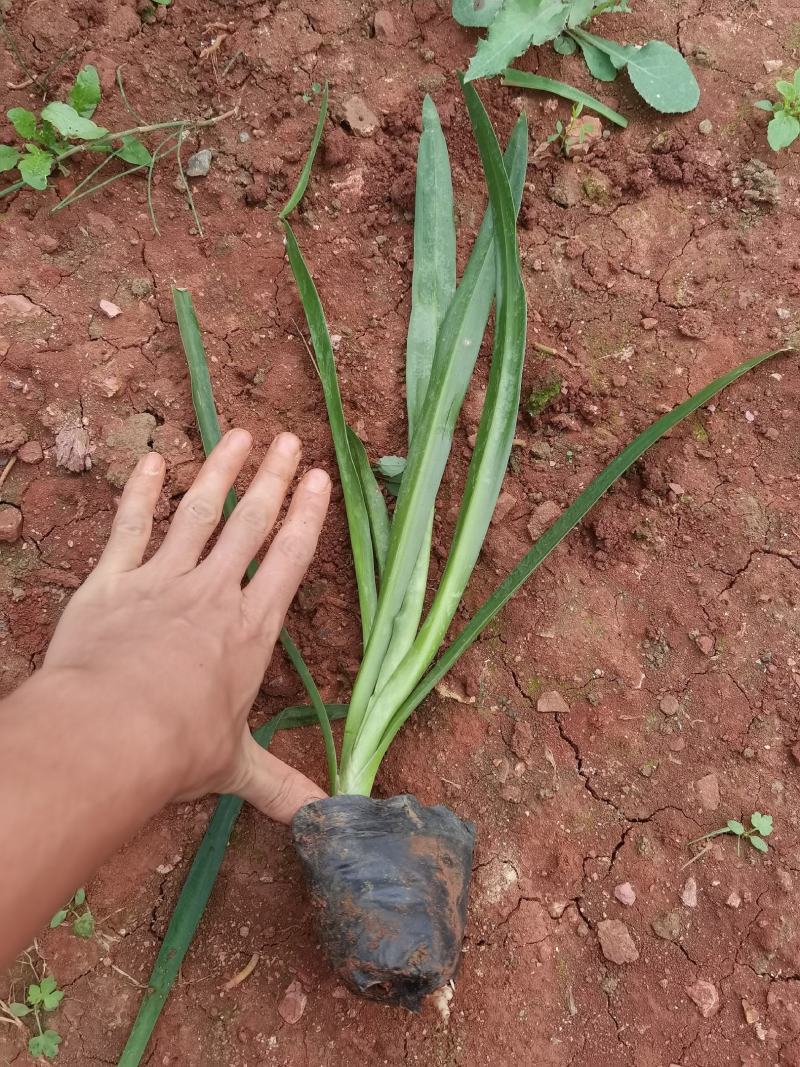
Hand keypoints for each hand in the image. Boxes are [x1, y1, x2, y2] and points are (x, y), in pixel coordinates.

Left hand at [42, 428, 330, 822]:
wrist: (109, 732)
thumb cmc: (178, 750)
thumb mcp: (236, 768)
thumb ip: (281, 787)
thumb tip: (324, 822)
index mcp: (249, 629)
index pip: (288, 559)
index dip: (306, 516)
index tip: (319, 479)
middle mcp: (212, 594)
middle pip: (250, 524)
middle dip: (273, 479)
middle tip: (290, 440)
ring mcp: (161, 581)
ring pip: (197, 513)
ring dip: (220, 471)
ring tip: (240, 434)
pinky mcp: (112, 581)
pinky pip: (129, 527)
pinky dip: (140, 492)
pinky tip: (153, 460)